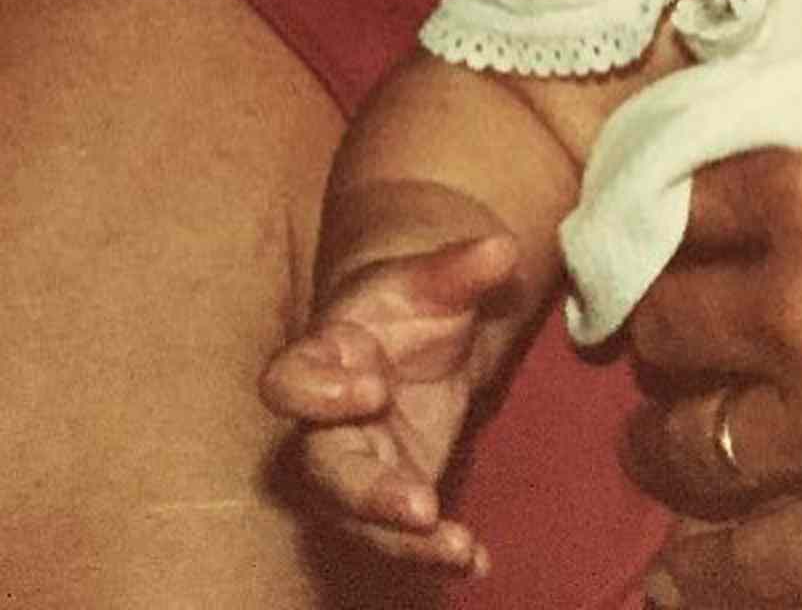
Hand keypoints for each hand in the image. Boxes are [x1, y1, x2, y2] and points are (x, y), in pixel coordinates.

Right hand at [259, 231, 519, 573]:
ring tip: (456, 549)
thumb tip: (502, 249)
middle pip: (324, 469)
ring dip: (403, 542)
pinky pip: (400, 534)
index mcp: (325, 354)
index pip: (291, 380)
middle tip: (418, 506)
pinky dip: (435, 551)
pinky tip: (476, 561)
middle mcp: (327, 421)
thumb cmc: (414, 298)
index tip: (373, 388)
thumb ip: (463, 267)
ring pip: (357, 517)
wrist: (418, 327)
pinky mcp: (392, 490)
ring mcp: (356, 463)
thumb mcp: (438, 276)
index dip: (320, 393)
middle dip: (367, 493)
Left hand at [625, 0, 801, 608]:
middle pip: (676, 313)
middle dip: (672, 300)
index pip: (699, 188)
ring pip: (691, 437)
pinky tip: (684, 569)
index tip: (692, 198)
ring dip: (675, 420)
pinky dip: (703, 572)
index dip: (686, 189)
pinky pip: (750, 573)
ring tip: (687, 408)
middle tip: (685, 298)